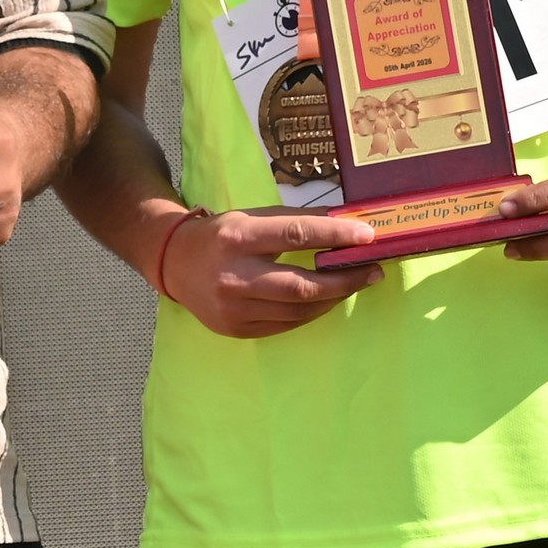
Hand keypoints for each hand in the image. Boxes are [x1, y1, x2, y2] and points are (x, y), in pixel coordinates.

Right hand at [157, 207, 380, 336]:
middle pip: (303, 285)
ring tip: (354, 284)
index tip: (367, 235)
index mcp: (238, 237)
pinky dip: (312, 311)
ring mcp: (234, 308)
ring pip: (299, 310)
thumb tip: (344, 224)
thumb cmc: (221, 236)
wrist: (175, 264)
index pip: (296, 235)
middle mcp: (235, 276)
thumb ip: (294, 222)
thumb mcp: (252, 218)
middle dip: (345, 280)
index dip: (336, 235)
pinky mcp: (237, 329)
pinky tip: (326, 299)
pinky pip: (286, 324)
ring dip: (334, 297)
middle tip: (372, 271)